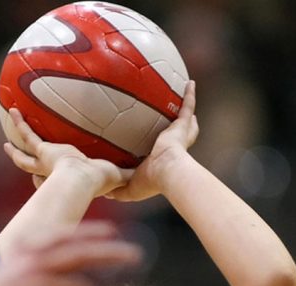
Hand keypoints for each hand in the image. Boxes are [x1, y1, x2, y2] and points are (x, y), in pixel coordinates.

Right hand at [0, 221, 140, 285]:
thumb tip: (54, 272)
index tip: (111, 233)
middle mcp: (33, 260)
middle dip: (112, 252)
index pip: (65, 235)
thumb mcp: (4, 274)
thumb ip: (28, 268)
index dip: (91, 233)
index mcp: (24, 248)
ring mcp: (38, 281)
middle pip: (83, 252)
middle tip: (135, 255)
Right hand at [3, 108, 129, 195]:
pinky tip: (13, 110)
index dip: (46, 183)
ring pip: (25, 157)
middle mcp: (51, 175)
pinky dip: (21, 123)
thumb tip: (148, 170)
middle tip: (18, 162)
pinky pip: (28, 134)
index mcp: (67, 182)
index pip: (52, 184)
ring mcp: (44, 163)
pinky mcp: (42, 151)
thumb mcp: (117, 176)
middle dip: (26, 167)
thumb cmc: (99, 183)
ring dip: (15, 150)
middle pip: (33, 173)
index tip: (44, 180)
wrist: (82, 182)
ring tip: (5, 144)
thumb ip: (129, 172)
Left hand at [107, 80, 199, 202]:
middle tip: (180, 118)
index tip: (160, 141)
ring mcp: (180, 134)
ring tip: (185, 95)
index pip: (164, 151)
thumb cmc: (151, 181)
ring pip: (185, 119)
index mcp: (164, 159)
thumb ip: (119, 188)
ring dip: (186, 108)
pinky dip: (190, 95)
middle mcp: (175, 146)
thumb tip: (105, 192)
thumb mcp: (130, 187)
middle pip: (180, 133)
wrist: (167, 173)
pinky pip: (187, 106)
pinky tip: (190, 83)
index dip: (163, 146)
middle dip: (182, 126)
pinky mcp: (183, 126)